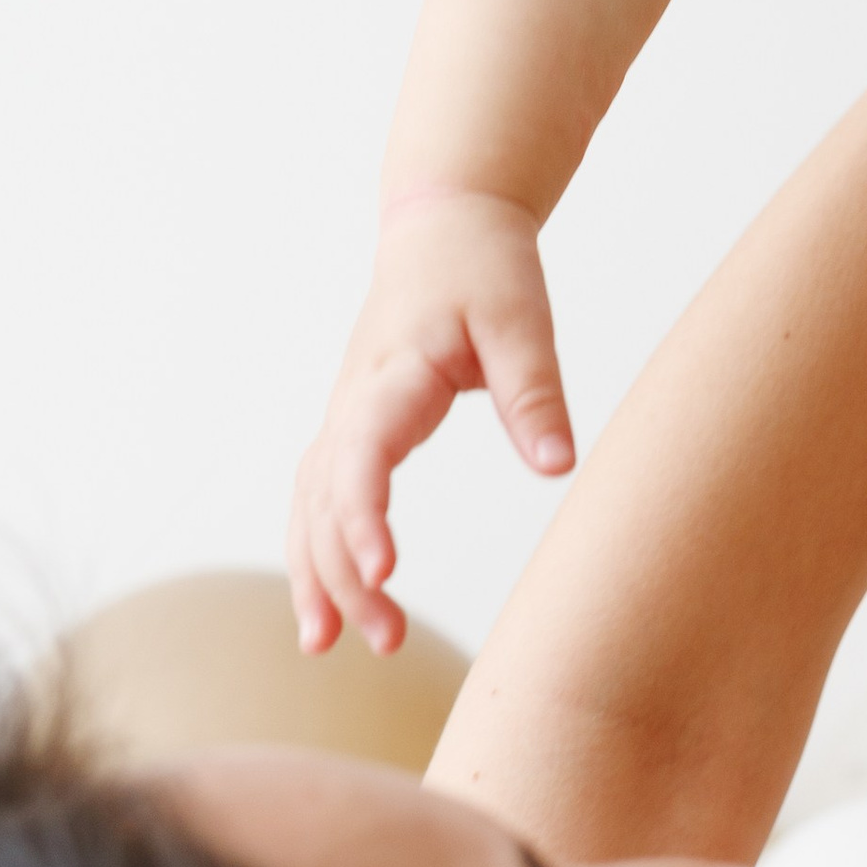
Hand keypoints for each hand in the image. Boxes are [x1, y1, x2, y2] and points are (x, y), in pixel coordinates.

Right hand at [287, 189, 572, 655]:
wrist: (444, 222)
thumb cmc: (484, 266)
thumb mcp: (521, 321)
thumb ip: (534, 394)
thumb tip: (557, 469)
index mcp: (392, 374)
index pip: (361, 455)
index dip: (365, 517)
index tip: (383, 573)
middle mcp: (353, 400)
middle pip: (325, 498)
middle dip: (342, 573)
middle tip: (383, 640)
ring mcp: (344, 414)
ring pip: (309, 503)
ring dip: (314, 572)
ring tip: (324, 645)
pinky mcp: (352, 425)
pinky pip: (317, 496)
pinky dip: (314, 548)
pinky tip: (329, 602)